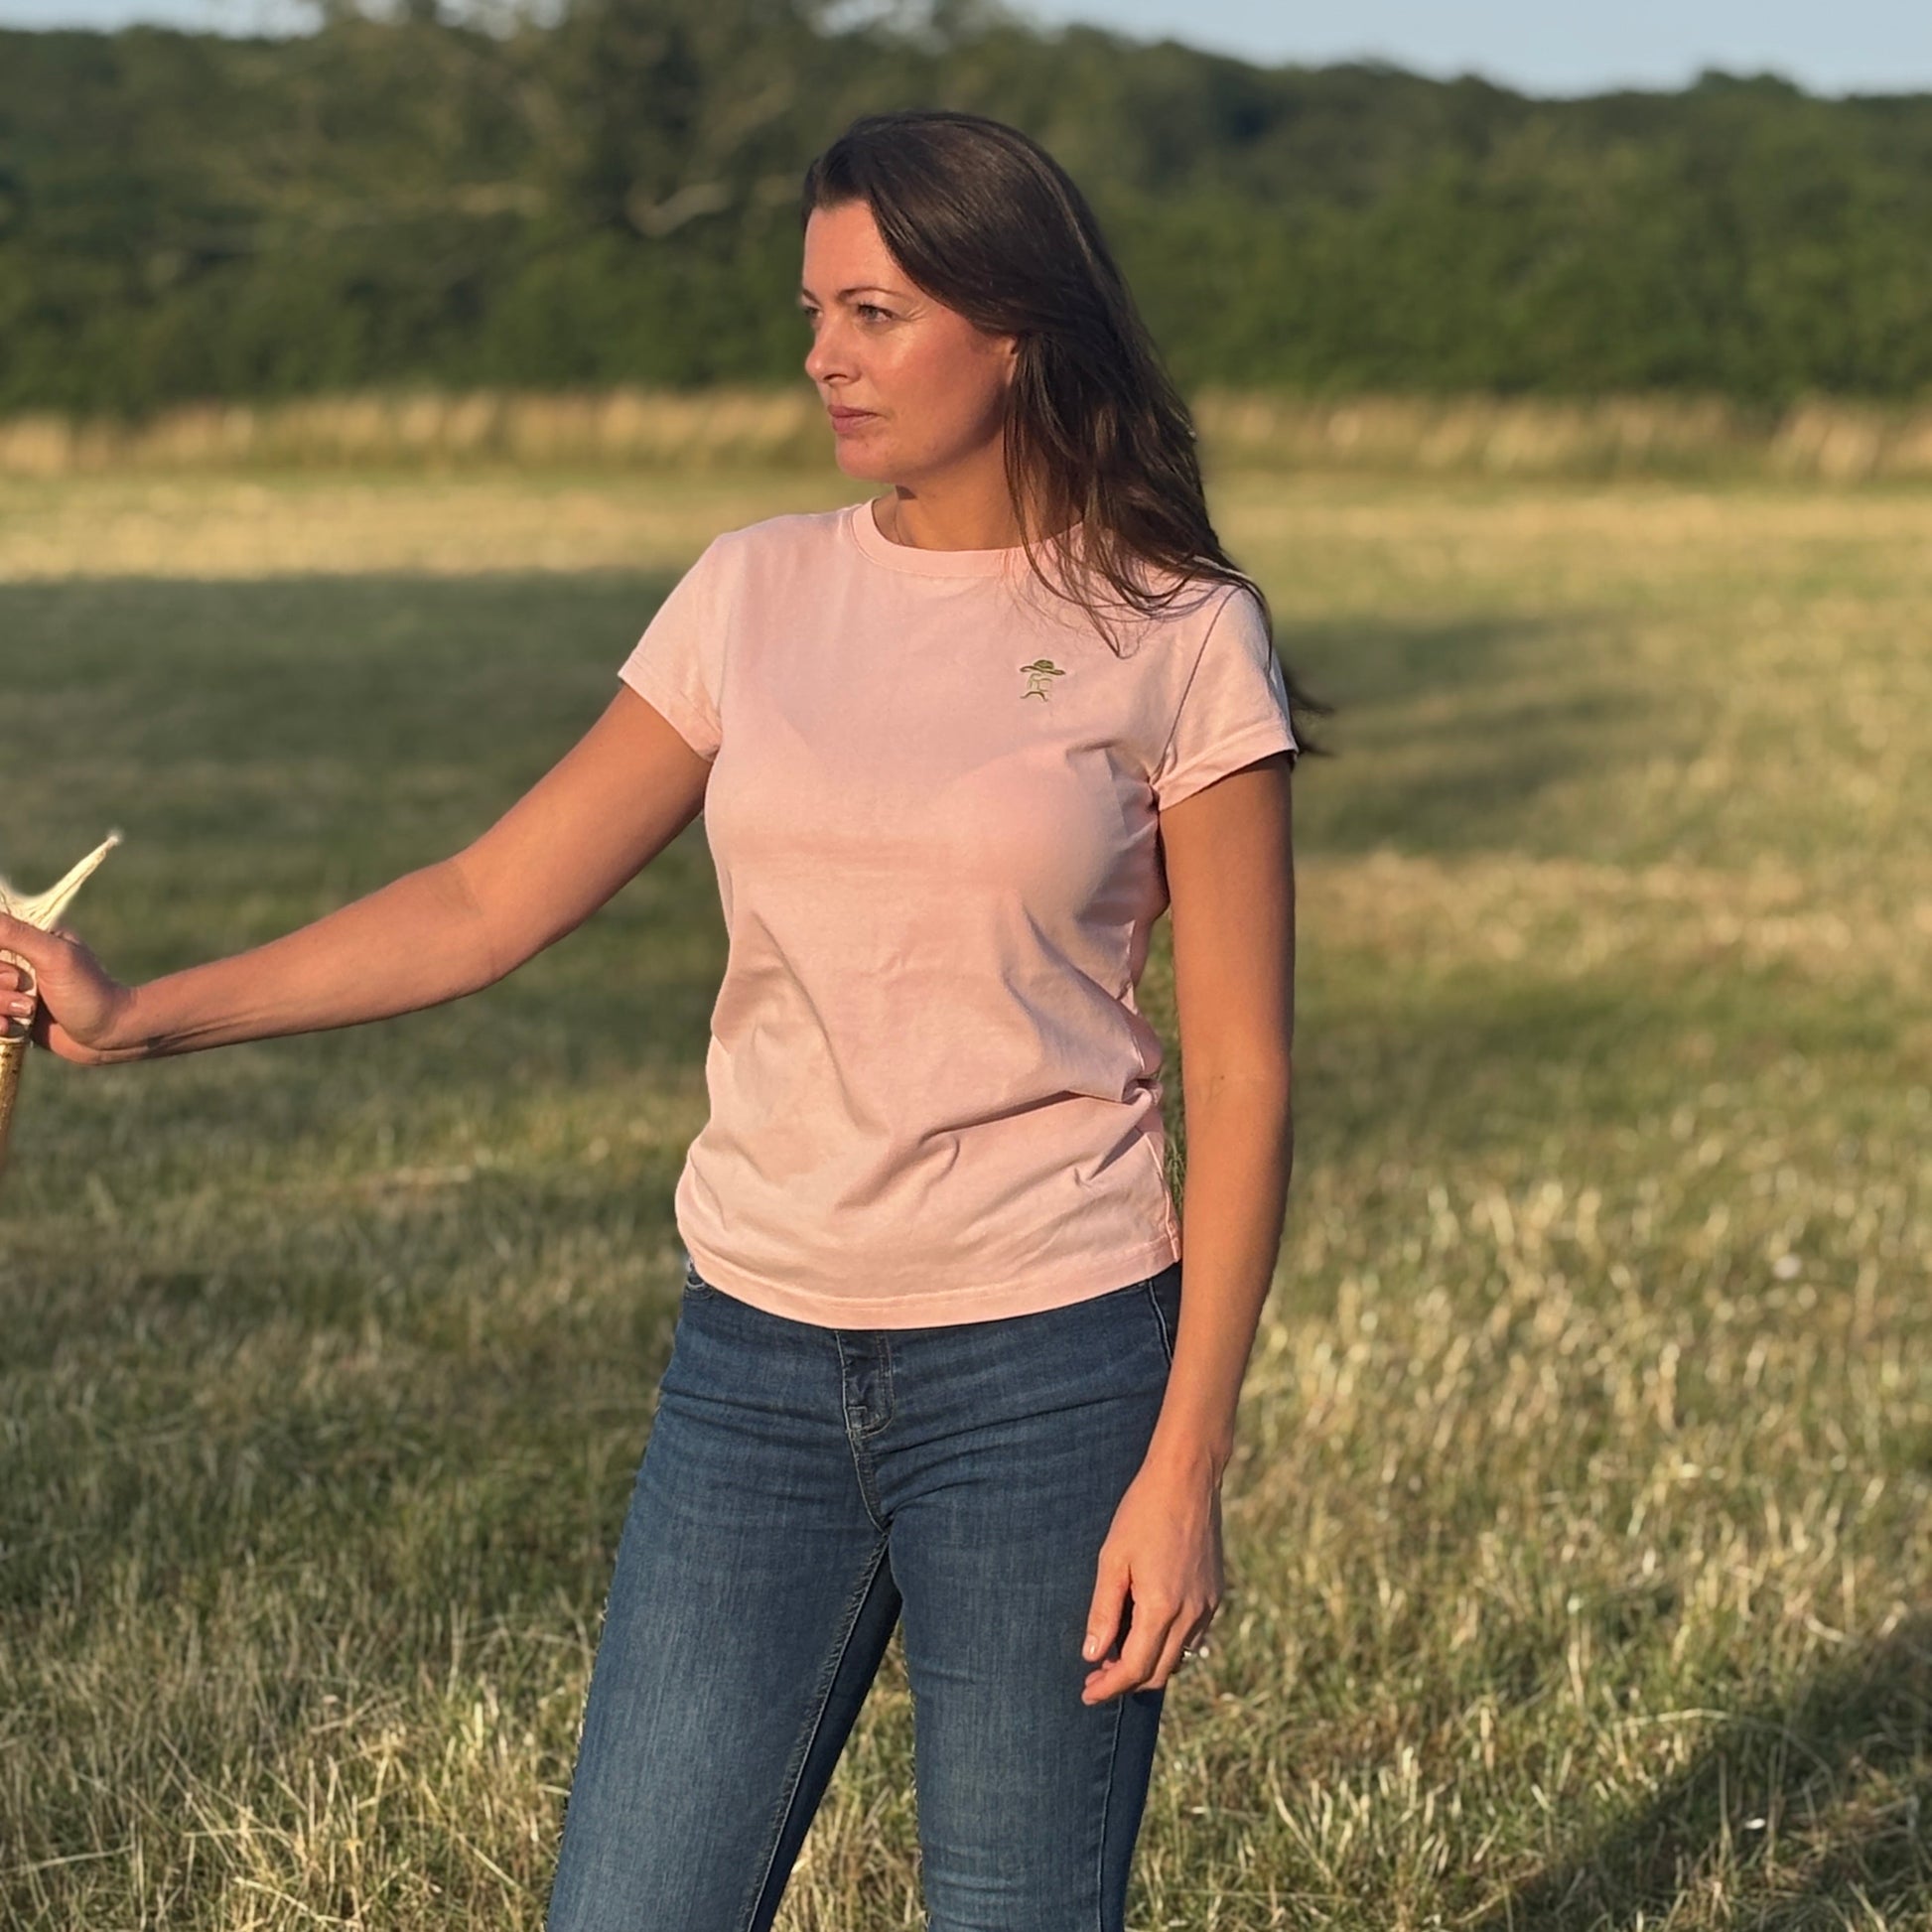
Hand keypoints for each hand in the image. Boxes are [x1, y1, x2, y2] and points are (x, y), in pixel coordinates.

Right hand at [0, 911, 137, 1064]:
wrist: (111, 1036)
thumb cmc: (90, 991)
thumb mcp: (54, 957)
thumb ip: (16, 935)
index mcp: (28, 939)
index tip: (15, 976)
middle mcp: (17, 962)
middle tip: (25, 987)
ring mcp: (13, 990)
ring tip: (28, 1011)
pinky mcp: (13, 1015)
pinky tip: (13, 1028)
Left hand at [1079, 1447, 1223, 1703]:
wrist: (1187, 1480)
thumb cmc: (1142, 1513)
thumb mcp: (1112, 1560)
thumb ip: (1103, 1611)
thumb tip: (1092, 1655)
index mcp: (1162, 1607)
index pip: (1135, 1668)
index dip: (1109, 1687)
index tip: (1087, 1692)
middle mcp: (1191, 1614)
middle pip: (1158, 1672)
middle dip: (1127, 1682)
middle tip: (1097, 1676)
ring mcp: (1208, 1606)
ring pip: (1178, 1658)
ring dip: (1149, 1666)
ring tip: (1118, 1655)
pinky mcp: (1216, 1595)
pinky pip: (1193, 1637)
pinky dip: (1169, 1646)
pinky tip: (1148, 1631)